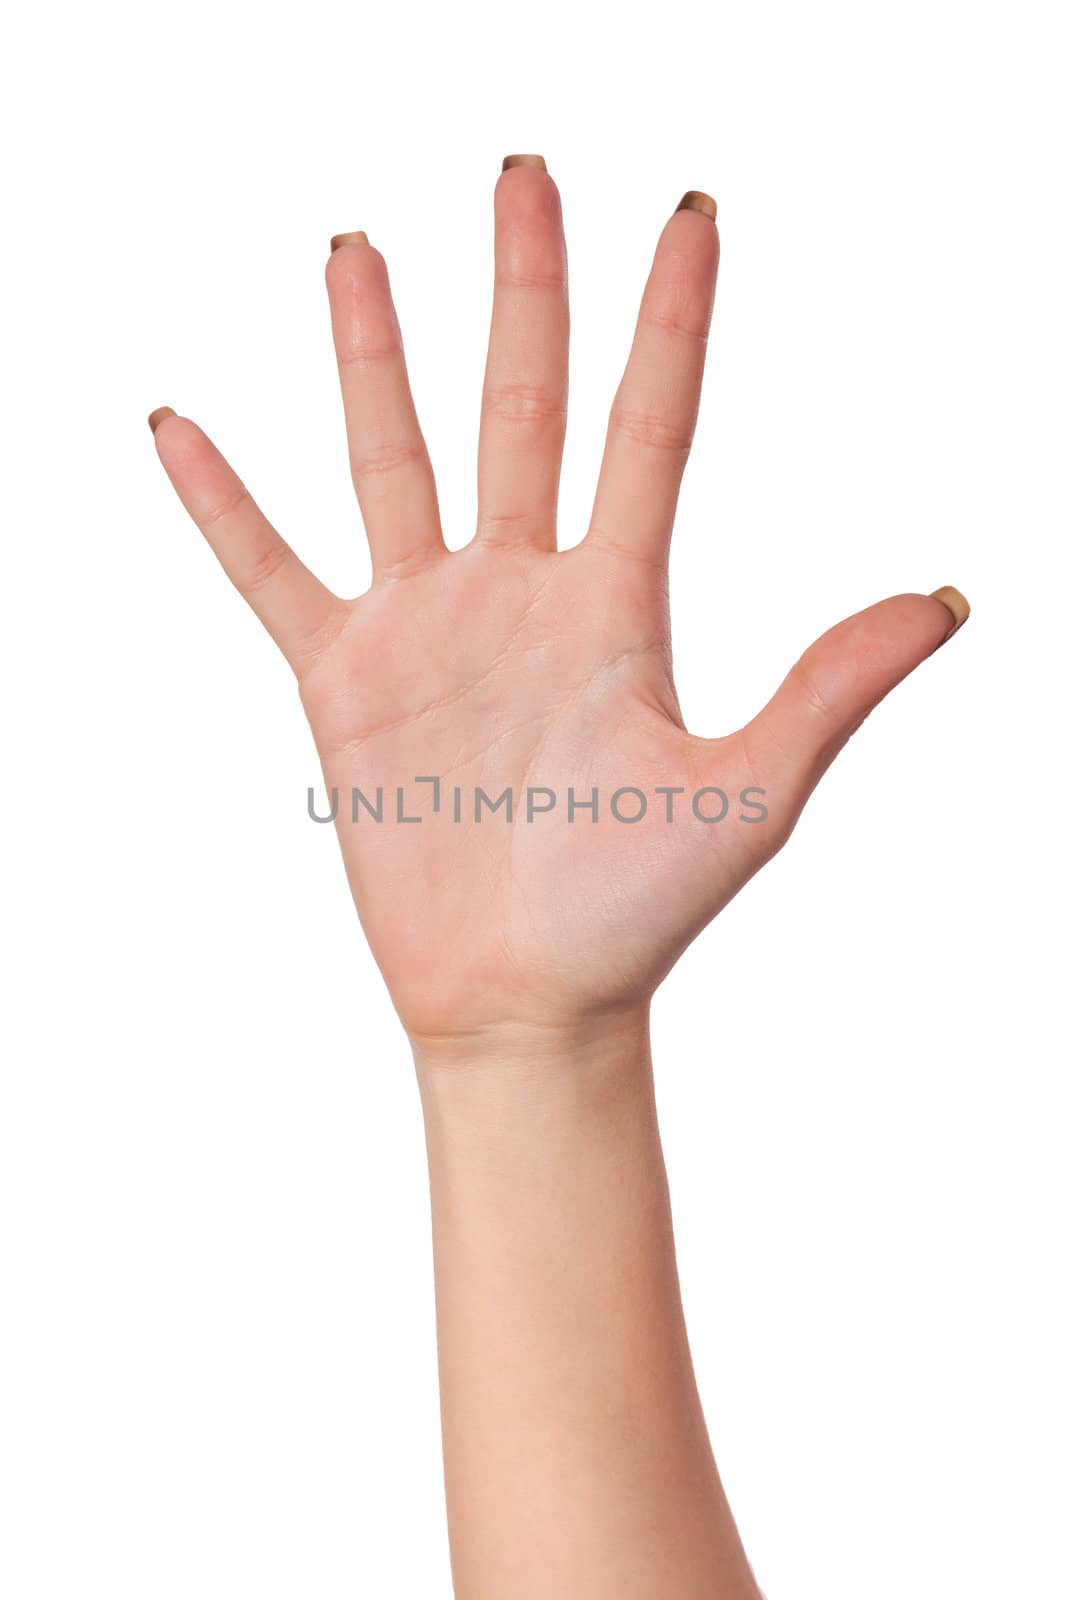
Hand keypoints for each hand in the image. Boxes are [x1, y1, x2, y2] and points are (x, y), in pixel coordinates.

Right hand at [150, 158, 967, 1049]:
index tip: (688, 213)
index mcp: (620, 601)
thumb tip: (945, 601)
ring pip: (393, 458)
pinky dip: (223, 505)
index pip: (650, 425)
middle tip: (524, 174)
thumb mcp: (749, 796)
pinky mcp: (343, 678)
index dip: (671, 318)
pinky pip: (270, 571)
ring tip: (356, 249)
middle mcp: (524, 590)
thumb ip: (829, 689)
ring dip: (374, 355)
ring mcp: (428, 625)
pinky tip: (179, 425)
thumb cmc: (639, 911)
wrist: (526, 997)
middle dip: (527, 288)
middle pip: (522, 404)